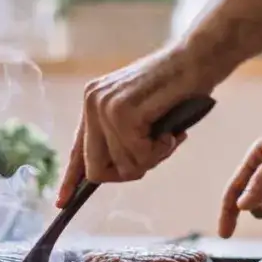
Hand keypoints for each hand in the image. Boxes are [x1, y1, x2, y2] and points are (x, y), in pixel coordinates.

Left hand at [56, 46, 212, 206]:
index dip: (70, 179)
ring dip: (152, 158)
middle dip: (127, 172)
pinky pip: (138, 155)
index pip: (78, 150)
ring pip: (122, 165)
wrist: (199, 57)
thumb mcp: (143, 114)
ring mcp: (105, 106)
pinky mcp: (123, 111)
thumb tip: (113, 171)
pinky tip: (172, 132)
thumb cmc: (179, 88)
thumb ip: (124, 137)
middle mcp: (92, 102)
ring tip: (169, 135)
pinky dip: (160, 151)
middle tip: (155, 154)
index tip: (62, 203)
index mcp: (93, 101)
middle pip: (96, 169)